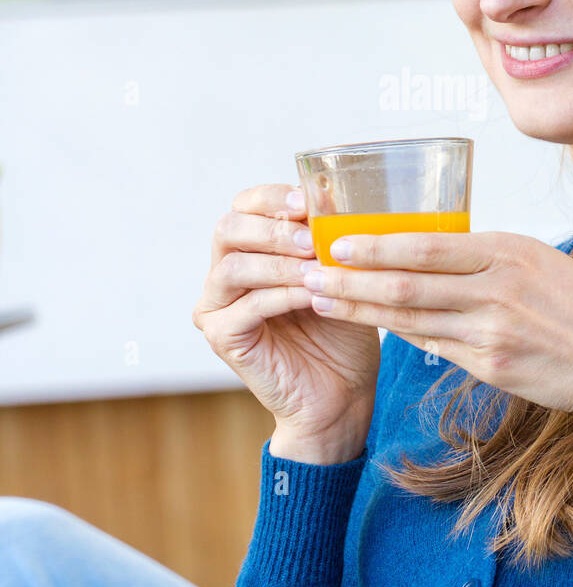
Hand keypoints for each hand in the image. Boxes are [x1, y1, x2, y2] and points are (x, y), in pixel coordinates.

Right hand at [193, 185, 381, 460]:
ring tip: (316, 267)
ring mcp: (217, 306)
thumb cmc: (342, 329)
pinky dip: (283, 296)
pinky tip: (313, 296)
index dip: (273, 197)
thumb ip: (328, 237)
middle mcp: (224, 273)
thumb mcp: (340, 273)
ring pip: (232, 267)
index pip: (245, 205)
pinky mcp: (222, 338)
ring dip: (279, 262)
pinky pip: (247, 307)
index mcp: (249, 248)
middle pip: (228, 227)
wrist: (342, 394)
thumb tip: (334, 192)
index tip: (309, 201)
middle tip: (310, 236)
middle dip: (272, 226)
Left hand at [301, 230, 572, 426]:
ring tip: (322, 298)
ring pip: (411, 317)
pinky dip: (397, 333)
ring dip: (361, 308)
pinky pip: (432, 346)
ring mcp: (493, 331)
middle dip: (351, 277)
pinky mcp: (491, 365)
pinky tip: (368, 325)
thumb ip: (485, 258)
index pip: (427, 246)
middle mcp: (497, 289)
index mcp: (507, 253)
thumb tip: (430, 251)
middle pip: (408, 282)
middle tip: (308, 270)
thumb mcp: (537, 260)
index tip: (336, 240)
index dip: (375, 245)